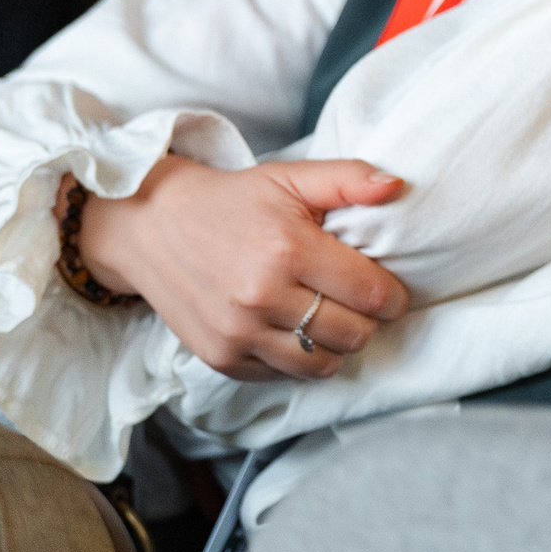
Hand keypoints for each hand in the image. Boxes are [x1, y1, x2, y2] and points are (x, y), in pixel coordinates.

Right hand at [73, 155, 410, 381]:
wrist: (152, 227)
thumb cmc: (233, 201)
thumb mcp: (291, 176)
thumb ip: (349, 179)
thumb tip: (397, 186)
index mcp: (287, 249)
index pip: (372, 294)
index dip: (395, 296)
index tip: (392, 290)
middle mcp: (261, 297)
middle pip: (354, 334)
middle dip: (370, 320)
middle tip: (360, 302)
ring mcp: (238, 333)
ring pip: (323, 364)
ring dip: (338, 345)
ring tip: (331, 318)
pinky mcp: (220, 358)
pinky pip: (284, 375)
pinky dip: (300, 359)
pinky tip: (295, 329)